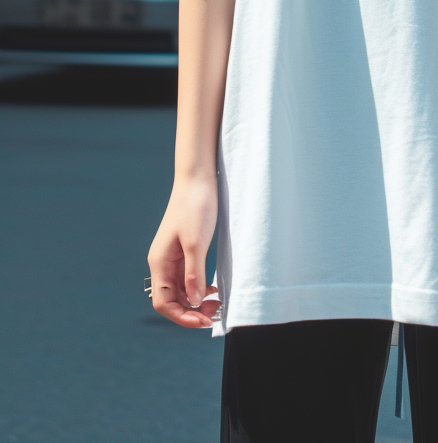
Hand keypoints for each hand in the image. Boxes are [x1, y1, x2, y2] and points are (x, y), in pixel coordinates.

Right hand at [147, 175, 219, 327]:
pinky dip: (199, 288)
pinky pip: (188, 278)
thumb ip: (194, 273)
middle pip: (172, 300)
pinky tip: (212, 288)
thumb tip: (194, 303)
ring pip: (181, 291)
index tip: (204, 321)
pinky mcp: (184, 251)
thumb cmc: (195, 206)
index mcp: (160, 262)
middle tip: (215, 313)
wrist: (198, 178)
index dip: (182, 317)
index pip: (163, 302)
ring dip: (196, 302)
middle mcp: (163, 263)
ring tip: (216, 303)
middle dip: (191, 311)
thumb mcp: (196, 242)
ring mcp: (173, 258)